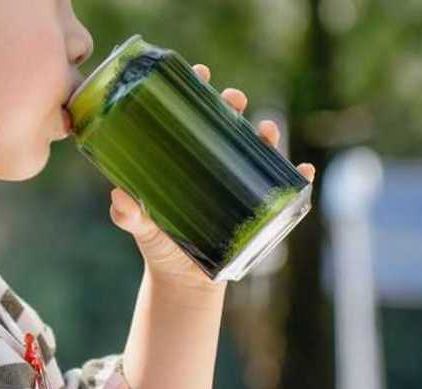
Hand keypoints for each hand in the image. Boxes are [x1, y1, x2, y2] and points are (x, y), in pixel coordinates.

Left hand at [109, 63, 316, 291]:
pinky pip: (285, 189)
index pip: (191, 116)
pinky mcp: (259, 209)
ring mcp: (239, 184)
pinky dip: (298, 177)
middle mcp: (214, 164)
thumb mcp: (141, 229)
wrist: (183, 282)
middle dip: (233, 104)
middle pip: (228, 124)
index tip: (200, 73)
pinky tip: (302, 170)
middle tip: (233, 98)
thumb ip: (128, 215)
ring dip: (266, 135)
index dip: (196, 91)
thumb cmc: (160, 246)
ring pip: (258, 149)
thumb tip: (120, 198)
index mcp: (184, 158)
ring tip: (267, 130)